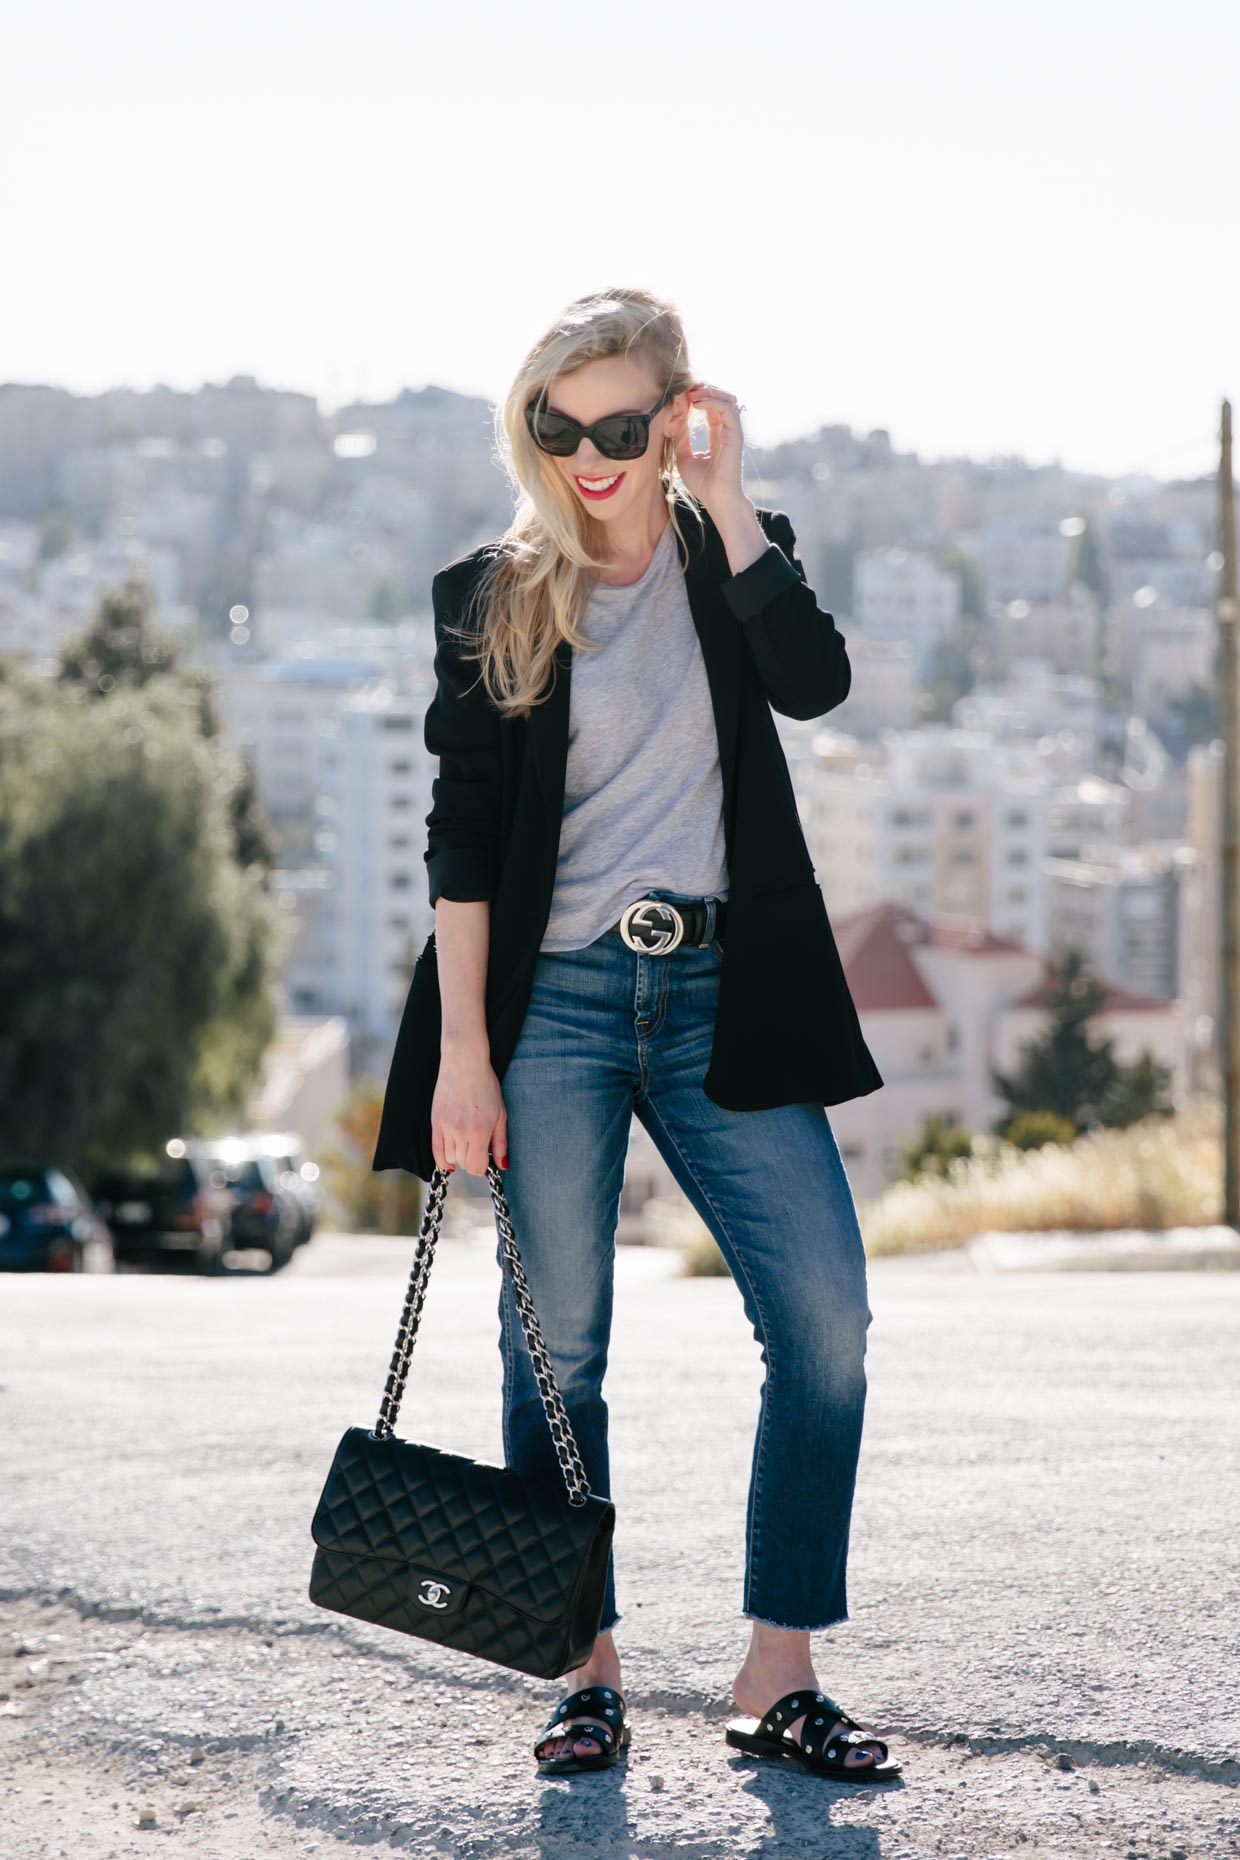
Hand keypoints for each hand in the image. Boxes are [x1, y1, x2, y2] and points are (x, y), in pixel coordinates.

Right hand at [431, 1046, 507, 1175]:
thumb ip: (500, 1143)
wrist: (464, 1063)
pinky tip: (450, 1158)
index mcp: (479, 1131)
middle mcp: (460, 1132)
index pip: (476, 1167)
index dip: (482, 1167)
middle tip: (478, 1149)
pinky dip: (442, 1159)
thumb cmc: (485, 1086)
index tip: (486, 1160)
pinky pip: (435, 1150)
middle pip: (464, 1164)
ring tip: (466, 1144)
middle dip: (472, 1161)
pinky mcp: (435, 1122)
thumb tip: (502, 1165)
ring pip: (450, 1158)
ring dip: (459, 1157)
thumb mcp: (500, 1115)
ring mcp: (445, 1127)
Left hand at [675, 381, 747, 515]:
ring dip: (709, 391)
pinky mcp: (735, 434)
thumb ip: (680, 436)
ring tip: (692, 393)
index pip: (710, 407)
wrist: (716, 499)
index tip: (680, 394)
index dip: (696, 397)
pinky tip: (696, 404)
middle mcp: (727, 430)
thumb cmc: (702, 484)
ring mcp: (732, 431)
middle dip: (703, 389)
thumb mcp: (683, 456)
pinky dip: (712, 402)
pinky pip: (727, 409)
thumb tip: (673, 416)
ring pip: (727, 398)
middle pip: (720, 398)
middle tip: (686, 387)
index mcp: (717, 434)